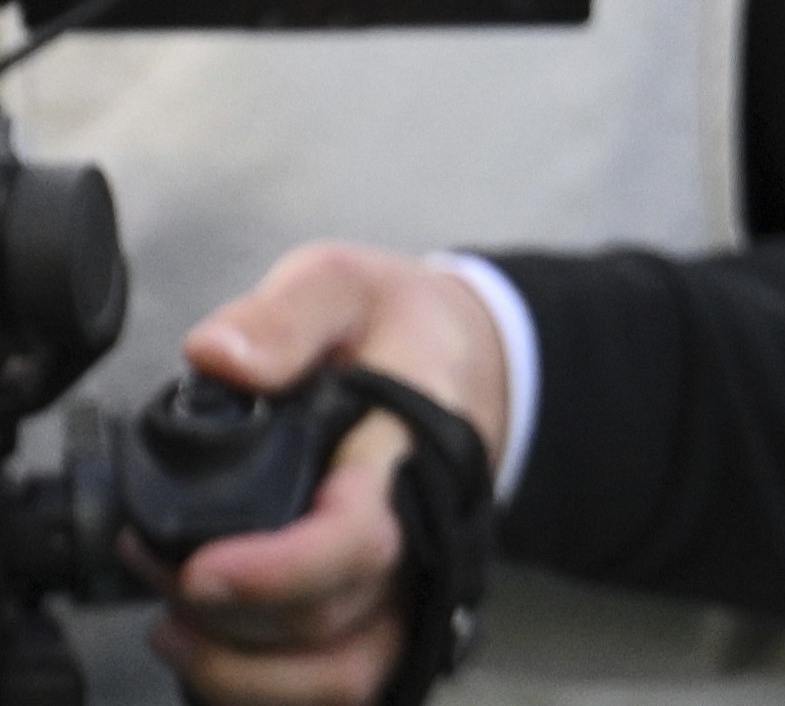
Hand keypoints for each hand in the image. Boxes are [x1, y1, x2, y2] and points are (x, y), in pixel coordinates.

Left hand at [146, 246, 509, 705]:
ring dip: (246, 669)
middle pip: (328, 618)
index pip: (360, 540)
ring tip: (176, 627)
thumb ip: (287, 313)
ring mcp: (411, 582)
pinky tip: (215, 650)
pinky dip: (274, 687)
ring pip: (340, 673)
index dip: (279, 572)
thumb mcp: (348, 283)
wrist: (468, 363)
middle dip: (224, 610)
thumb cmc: (403, 330)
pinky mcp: (391, 611)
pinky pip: (346, 683)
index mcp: (413, 451)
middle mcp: (421, 533)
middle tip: (151, 559)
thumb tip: (219, 358)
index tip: (203, 571)